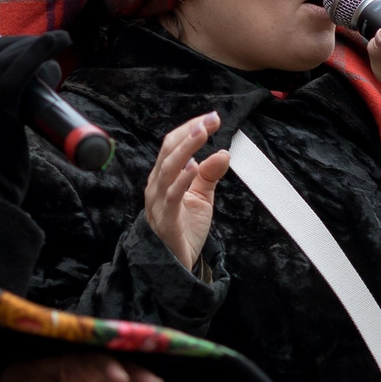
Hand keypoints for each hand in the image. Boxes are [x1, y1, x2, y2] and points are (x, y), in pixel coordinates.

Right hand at [0, 30, 72, 200]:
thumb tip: (23, 101)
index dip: (10, 43)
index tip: (32, 47)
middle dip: (26, 41)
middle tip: (51, 45)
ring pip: (11, 55)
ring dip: (39, 42)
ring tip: (60, 42)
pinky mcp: (1, 105)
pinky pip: (21, 68)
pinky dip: (41, 49)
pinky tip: (59, 41)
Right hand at [146, 111, 229, 272]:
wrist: (177, 264)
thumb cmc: (185, 229)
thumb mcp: (202, 197)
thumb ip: (210, 175)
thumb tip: (223, 153)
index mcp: (164, 177)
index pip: (173, 145)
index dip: (191, 129)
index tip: (213, 118)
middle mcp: (157, 186)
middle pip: (169, 152)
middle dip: (189, 133)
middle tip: (209, 120)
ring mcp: (158, 202)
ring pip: (168, 169)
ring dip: (186, 149)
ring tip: (201, 134)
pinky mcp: (165, 219)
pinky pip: (171, 196)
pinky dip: (182, 180)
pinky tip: (194, 167)